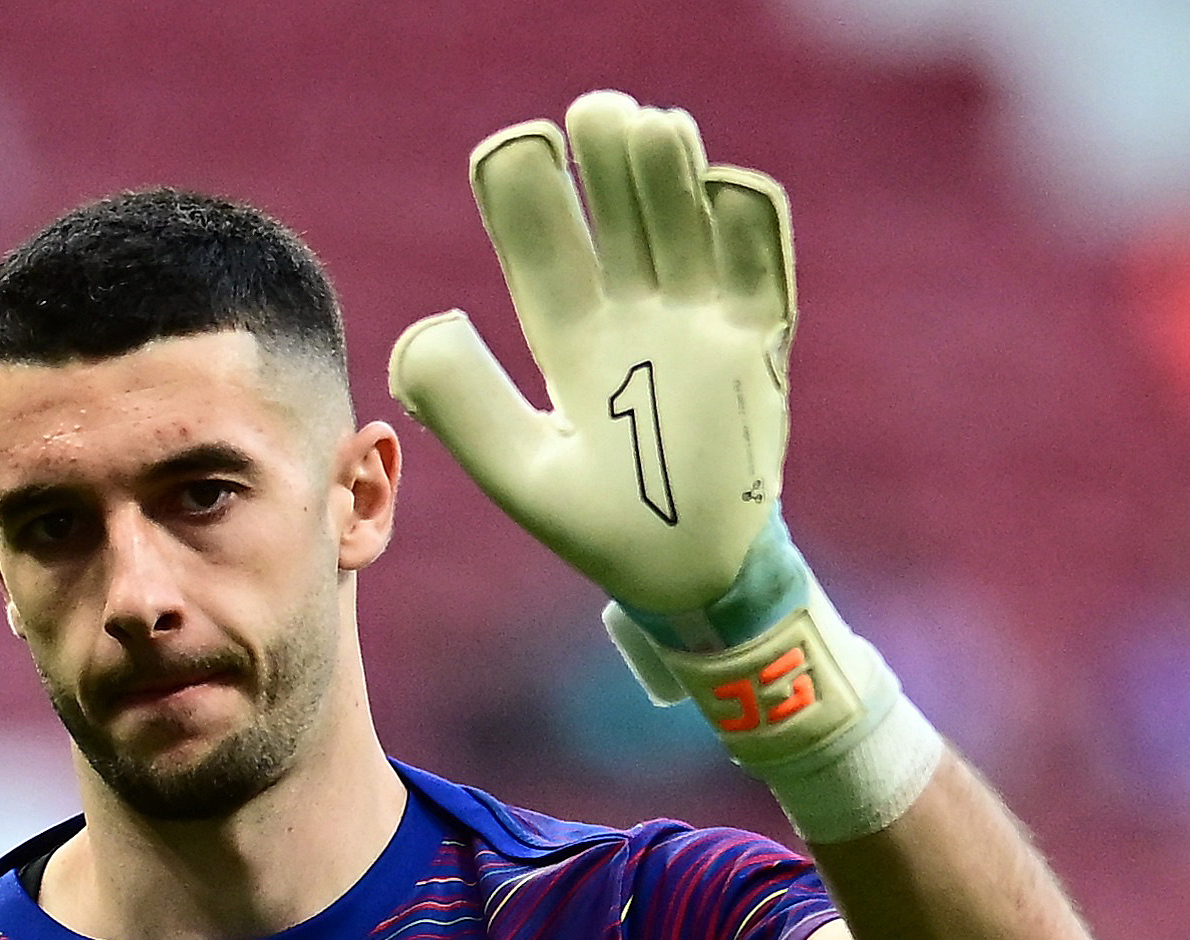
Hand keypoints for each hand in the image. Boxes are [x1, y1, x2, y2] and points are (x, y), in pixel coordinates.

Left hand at [389, 91, 794, 620]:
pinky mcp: (761, 350)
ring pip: (689, 229)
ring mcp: (702, 328)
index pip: (543, 252)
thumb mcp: (523, 474)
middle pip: (620, 220)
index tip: (513, 150)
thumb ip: (466, 407)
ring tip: (652, 128)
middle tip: (592, 112)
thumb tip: (426, 325)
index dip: (528, 198)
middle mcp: (637, 319)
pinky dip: (751, 230)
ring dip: (673, 178)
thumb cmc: (605, 529)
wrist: (691, 579)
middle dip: (607, 165)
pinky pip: (762, 275)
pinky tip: (728, 185)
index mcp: (573, 341)